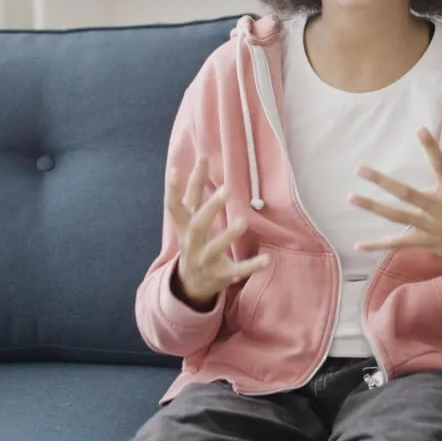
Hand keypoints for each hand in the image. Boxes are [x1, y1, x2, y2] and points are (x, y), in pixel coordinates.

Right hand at [166, 158, 268, 310]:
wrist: (190, 284)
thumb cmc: (193, 240)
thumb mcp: (188, 219)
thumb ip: (195, 191)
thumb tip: (201, 156)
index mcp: (184, 226)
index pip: (176, 205)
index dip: (175, 188)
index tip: (178, 168)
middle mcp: (191, 241)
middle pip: (198, 223)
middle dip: (211, 208)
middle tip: (227, 190)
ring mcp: (204, 259)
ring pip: (214, 247)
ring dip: (228, 235)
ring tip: (243, 221)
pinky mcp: (220, 274)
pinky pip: (237, 269)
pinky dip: (251, 265)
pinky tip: (266, 259)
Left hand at [348, 124, 441, 288]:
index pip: (441, 166)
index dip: (431, 148)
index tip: (419, 129)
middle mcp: (438, 210)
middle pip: (407, 194)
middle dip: (382, 182)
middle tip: (360, 169)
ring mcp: (429, 228)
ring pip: (396, 216)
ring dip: (373, 207)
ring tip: (351, 197)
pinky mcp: (424, 242)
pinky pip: (397, 244)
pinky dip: (378, 245)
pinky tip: (357, 244)